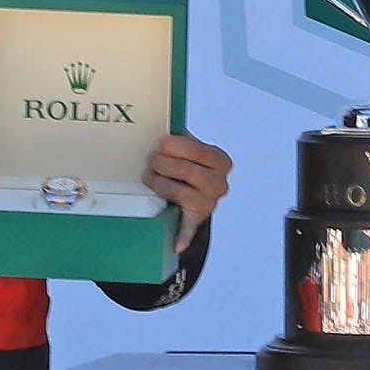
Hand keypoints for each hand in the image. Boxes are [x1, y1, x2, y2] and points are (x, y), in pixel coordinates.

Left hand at [143, 131, 233, 252]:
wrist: (194, 191)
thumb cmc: (185, 162)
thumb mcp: (189, 148)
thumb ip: (181, 137)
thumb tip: (159, 124)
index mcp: (220, 161)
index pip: (198, 150)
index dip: (174, 146)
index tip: (159, 143)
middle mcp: (220, 184)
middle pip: (187, 171)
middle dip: (163, 163)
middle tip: (150, 160)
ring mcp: (209, 204)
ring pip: (178, 192)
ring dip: (158, 183)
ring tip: (148, 176)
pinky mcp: (196, 220)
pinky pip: (188, 229)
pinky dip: (182, 237)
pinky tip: (175, 245)